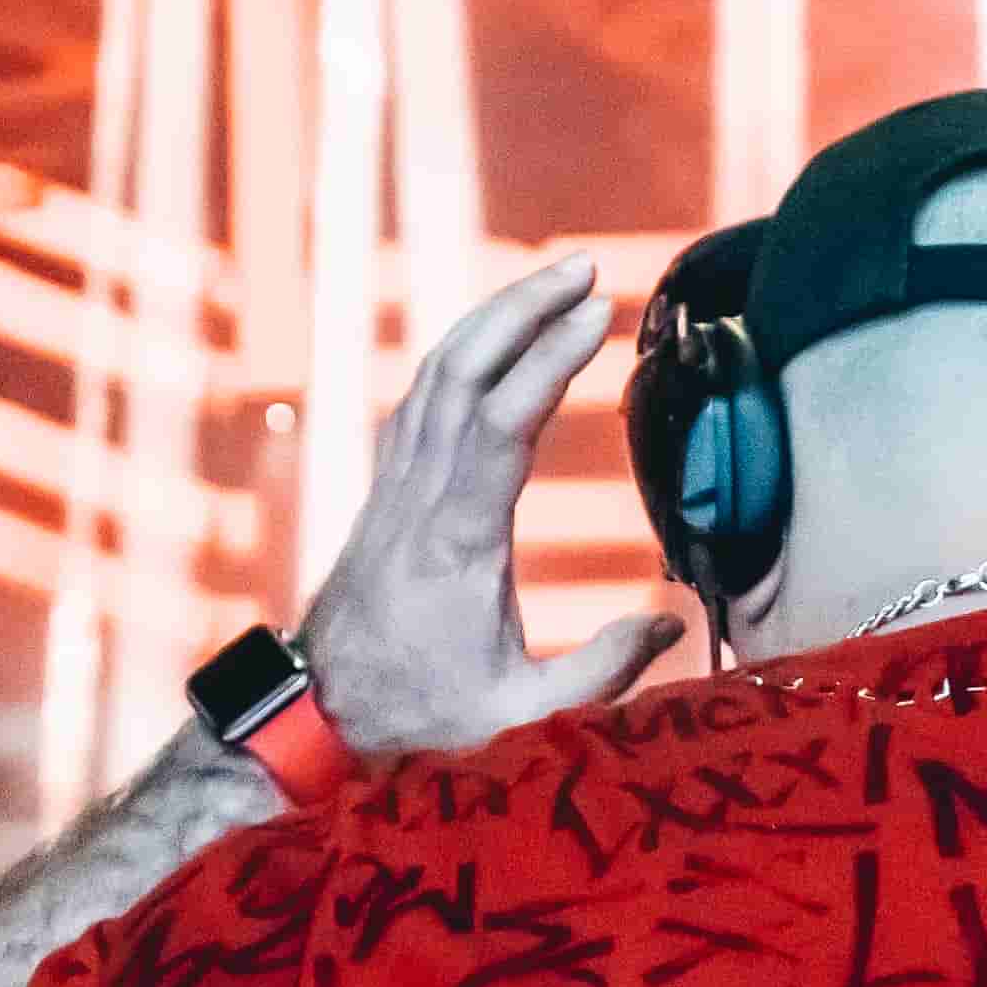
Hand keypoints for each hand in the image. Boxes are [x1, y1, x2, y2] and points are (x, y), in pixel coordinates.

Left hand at [293, 256, 682, 764]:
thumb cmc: (418, 718)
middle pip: (462, 373)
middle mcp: (418, 499)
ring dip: (493, 320)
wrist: (315, 716)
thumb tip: (670, 624)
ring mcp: (394, 489)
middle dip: (523, 308)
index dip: (550, 360)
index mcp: (457, 543)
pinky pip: (421, 401)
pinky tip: (498, 338)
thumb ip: (601, 671)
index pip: (504, 425)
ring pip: (436, 376)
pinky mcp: (387, 493)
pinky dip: (463, 354)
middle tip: (587, 268)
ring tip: (556, 284)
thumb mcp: (518, 717)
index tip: (601, 313)